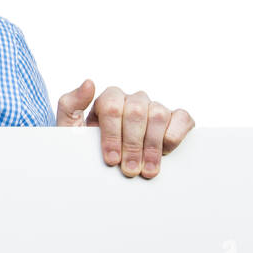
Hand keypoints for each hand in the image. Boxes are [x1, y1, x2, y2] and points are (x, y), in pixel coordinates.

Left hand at [56, 79, 193, 178]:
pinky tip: (166, 153)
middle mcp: (133, 100)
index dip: (112, 135)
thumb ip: (70, 105)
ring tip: (146, 170)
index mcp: (109, 99)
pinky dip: (175, 135)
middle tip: (129, 169)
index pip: (112, 108)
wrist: (106, 164)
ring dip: (152, 147)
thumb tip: (89, 83)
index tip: (111, 159)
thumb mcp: (70, 129)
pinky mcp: (176, 118)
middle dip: (132, 145)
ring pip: (158, 116)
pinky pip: (182, 119)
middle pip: (136, 113)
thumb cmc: (88, 147)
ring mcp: (155, 107)